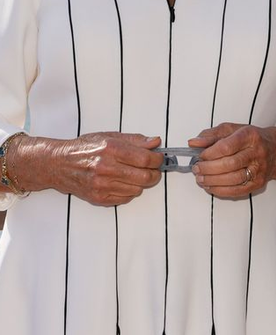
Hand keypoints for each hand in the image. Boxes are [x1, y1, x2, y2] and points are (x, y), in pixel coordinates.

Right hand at [16, 131, 162, 205]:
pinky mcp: (98, 198)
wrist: (58, 164)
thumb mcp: (109, 137)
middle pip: (145, 177)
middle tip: (152, 168)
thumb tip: (156, 142)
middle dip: (154, 173)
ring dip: (141, 182)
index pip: (146, 159)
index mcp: (111, 150)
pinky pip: (126, 198)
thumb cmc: (84, 148)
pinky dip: (129, 191)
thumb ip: (135, 140)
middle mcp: (106, 168)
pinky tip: (122, 182)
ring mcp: (101, 185)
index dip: (158, 159)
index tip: (158, 158)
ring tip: (134, 174)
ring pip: (138, 189)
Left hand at [189, 122, 275, 197]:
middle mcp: (257, 153)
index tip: (200, 156)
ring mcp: (259, 169)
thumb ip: (211, 135)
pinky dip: (220, 191)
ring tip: (201, 179)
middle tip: (197, 169)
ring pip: (233, 179)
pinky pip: (237, 191)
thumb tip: (193, 143)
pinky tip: (211, 187)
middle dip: (208, 169)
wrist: (275, 150)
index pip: (227, 146)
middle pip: (229, 164)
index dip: (210, 153)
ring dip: (212, 181)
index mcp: (250, 136)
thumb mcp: (231, 130)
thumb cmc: (250, 139)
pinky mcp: (258, 183)